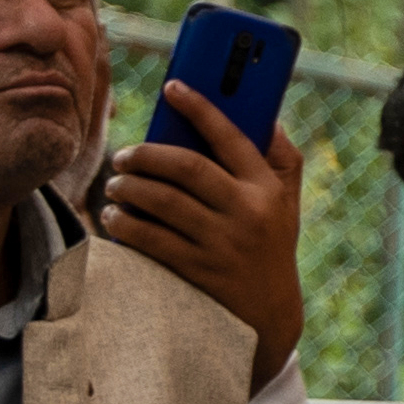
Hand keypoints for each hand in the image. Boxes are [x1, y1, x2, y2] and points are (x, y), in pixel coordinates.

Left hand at [104, 88, 306, 388]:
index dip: (199, 107)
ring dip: (129, 188)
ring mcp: (221, 243)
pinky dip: (126, 224)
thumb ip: (281, 157)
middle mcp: (247, 212)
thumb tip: (265, 114)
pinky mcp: (198, 270)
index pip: (230, 136)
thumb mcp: (288, 202)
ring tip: (116, 185)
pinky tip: (115, 217)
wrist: (268, 315)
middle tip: (124, 156)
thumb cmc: (271, 245)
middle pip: (186, 167)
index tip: (172, 87)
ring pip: (162, 202)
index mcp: (267, 188)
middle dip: (146, 154)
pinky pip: (151, 239)